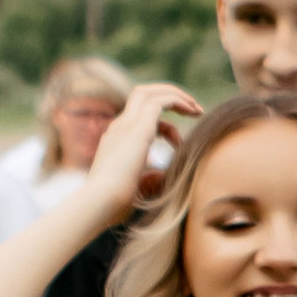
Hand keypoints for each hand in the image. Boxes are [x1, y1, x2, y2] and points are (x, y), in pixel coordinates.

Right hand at [84, 82, 199, 214]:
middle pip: (141, 95)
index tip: (181, 142)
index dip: (165, 126)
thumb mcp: (134, 190)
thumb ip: (147, 181)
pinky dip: (178, 100)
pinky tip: (193, 111)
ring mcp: (125, 125)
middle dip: (169, 96)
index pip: (140, 119)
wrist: (99, 202)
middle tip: (195, 110)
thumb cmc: (114, 204)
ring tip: (197, 109)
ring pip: (149, 92)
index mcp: (117, 140)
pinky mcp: (136, 128)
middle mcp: (119, 127)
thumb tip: (158, 176)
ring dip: (176, 95)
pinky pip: (159, 101)